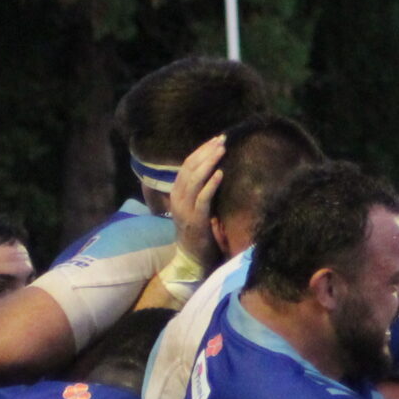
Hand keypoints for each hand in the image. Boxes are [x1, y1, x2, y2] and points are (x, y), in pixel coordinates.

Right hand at [169, 135, 226, 266]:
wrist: (191, 258)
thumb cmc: (199, 233)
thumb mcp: (197, 208)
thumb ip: (200, 192)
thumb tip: (213, 173)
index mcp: (177, 192)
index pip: (187, 165)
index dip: (200, 151)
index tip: (215, 140)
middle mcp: (177, 197)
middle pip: (190, 168)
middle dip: (206, 152)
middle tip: (222, 140)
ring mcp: (184, 208)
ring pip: (194, 179)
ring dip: (209, 163)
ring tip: (222, 150)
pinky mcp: (195, 219)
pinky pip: (202, 198)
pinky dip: (211, 184)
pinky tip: (220, 174)